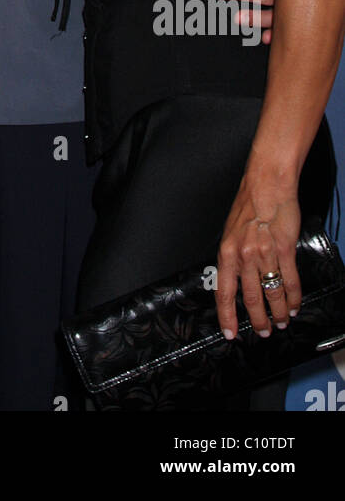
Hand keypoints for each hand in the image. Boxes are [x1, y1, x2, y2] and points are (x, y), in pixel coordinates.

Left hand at [215, 178, 300, 338]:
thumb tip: (235, 280)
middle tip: (264, 331)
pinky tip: (294, 306)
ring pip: (271, 293)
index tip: (230, 333)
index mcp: (226, 252)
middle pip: (250, 298)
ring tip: (281, 322)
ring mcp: (264, 253)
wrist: (266, 184)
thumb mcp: (231, 232)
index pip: (223, 292)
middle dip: (258, 319)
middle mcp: (243, 255)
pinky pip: (289, 281)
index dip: (227, 316)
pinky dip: (293, 298)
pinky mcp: (284, 249)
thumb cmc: (249, 205)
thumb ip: (233, 256)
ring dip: (278, 312)